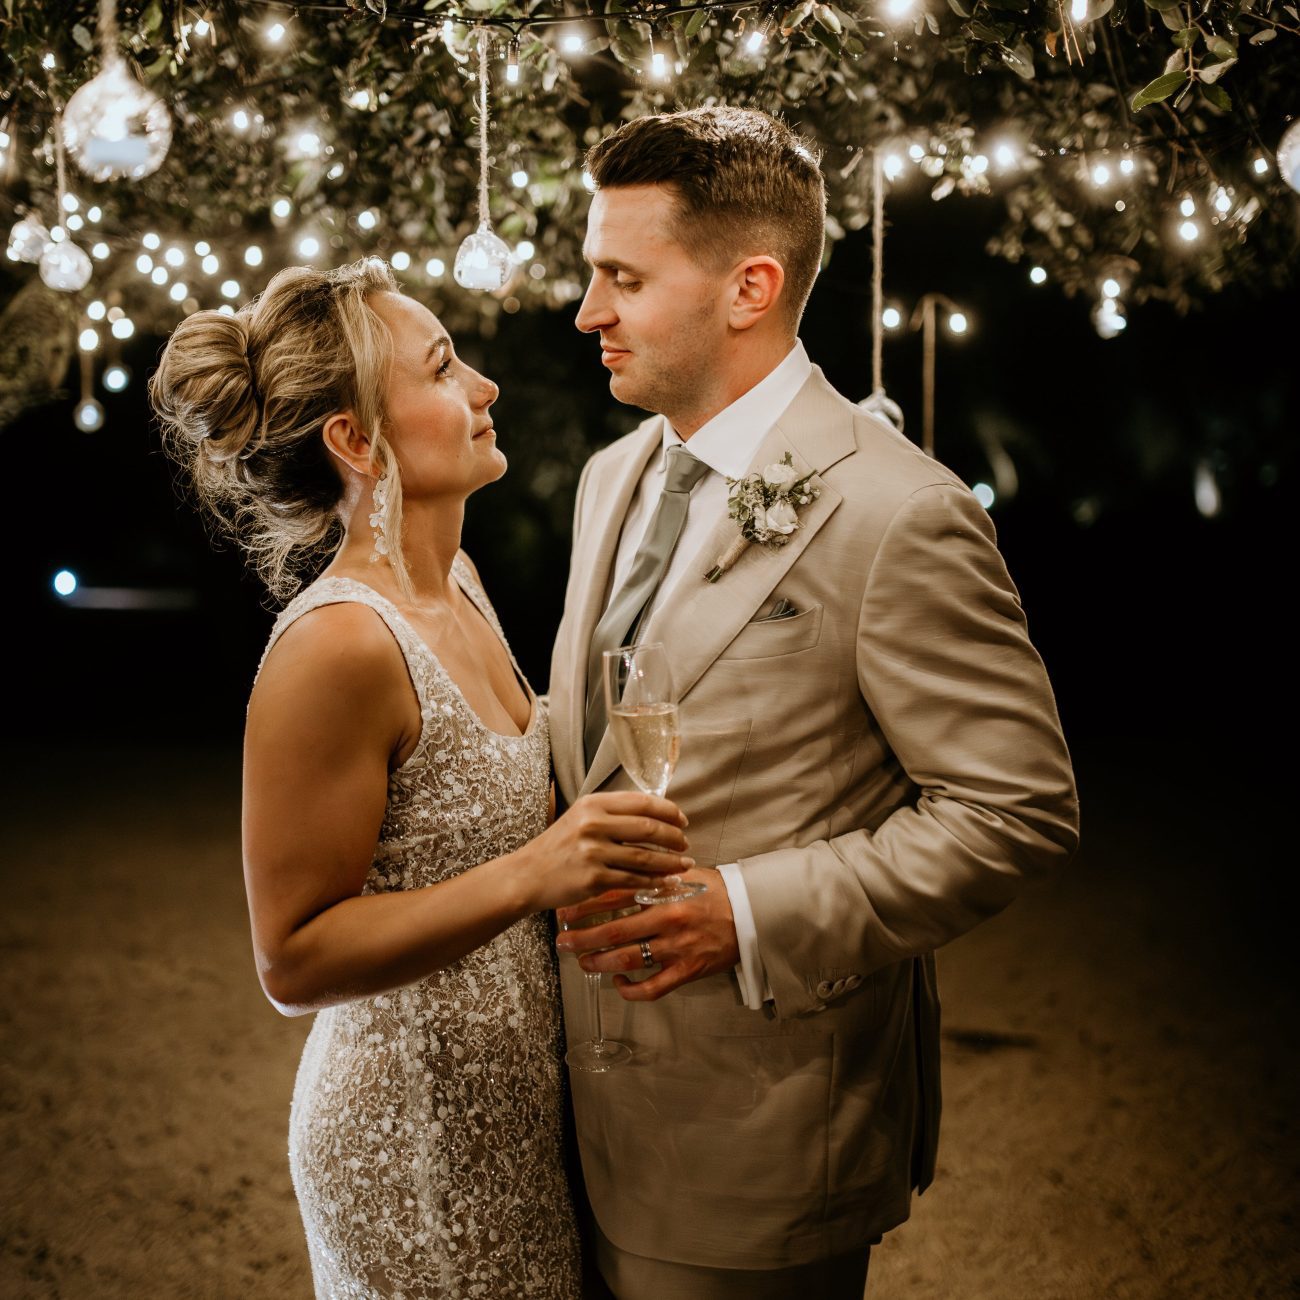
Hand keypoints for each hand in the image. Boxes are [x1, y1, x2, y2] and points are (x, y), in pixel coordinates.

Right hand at [511, 792, 690, 913]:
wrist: (527, 875)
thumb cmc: (558, 846)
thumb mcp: (581, 818)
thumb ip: (613, 813)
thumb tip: (655, 814)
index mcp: (593, 803)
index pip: (643, 802)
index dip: (669, 812)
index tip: (683, 821)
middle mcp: (593, 824)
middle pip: (649, 828)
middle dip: (674, 838)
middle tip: (686, 844)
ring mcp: (593, 851)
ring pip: (645, 857)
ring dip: (671, 862)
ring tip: (684, 864)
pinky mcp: (593, 878)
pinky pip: (634, 880)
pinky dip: (654, 882)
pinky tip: (665, 882)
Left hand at [555, 867, 739, 1000]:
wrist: (752, 912)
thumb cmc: (714, 891)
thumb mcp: (682, 874)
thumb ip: (650, 874)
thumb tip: (615, 867)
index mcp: (664, 891)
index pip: (614, 897)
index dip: (585, 906)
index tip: (565, 911)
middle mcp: (668, 918)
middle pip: (614, 932)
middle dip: (583, 938)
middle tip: (562, 941)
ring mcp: (677, 947)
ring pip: (629, 960)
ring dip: (600, 963)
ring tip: (583, 962)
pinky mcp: (688, 970)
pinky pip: (653, 988)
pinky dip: (631, 990)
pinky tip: (619, 983)